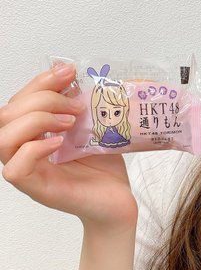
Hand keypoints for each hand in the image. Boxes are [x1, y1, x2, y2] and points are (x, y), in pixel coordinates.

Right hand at [0, 64, 137, 228]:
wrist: (119, 199)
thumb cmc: (103, 166)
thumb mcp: (90, 127)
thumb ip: (76, 104)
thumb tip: (69, 73)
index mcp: (33, 133)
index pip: (19, 101)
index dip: (39, 81)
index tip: (68, 71)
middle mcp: (24, 150)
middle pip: (6, 115)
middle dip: (41, 98)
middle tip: (75, 105)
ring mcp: (29, 171)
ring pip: (3, 138)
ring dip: (36, 120)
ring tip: (69, 122)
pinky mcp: (38, 190)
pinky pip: (15, 168)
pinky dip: (35, 149)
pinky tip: (59, 143)